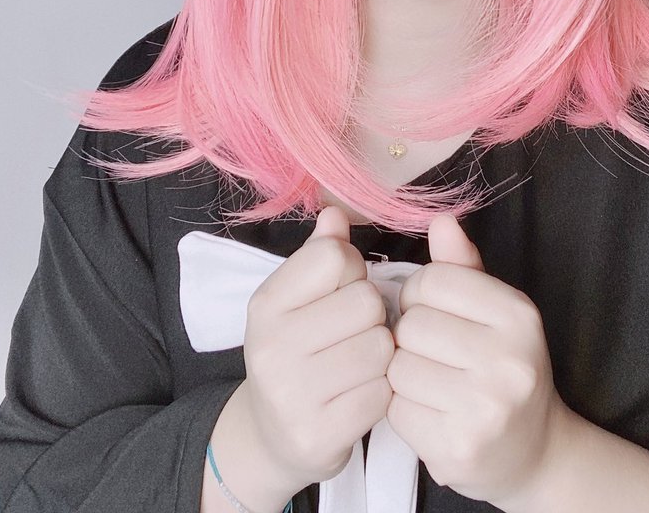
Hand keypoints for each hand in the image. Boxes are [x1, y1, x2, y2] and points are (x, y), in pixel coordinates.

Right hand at [234, 205, 394, 489]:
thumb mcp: (298, 298)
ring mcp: (292, 394)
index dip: (353, 271)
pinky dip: (381, 392)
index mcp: (266, 303)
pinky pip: (383, 393)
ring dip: (381, 355)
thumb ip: (320, 254)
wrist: (272, 436)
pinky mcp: (318, 435)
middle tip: (353, 333)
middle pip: (366, 301)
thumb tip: (335, 212)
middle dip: (373, 316)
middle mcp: (271, 345)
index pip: (335, 256)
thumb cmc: (297, 351)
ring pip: (380, 347)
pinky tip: (359, 394)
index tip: (341, 292)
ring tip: (358, 363)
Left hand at [385, 214, 567, 506]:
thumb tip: (441, 220)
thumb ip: (462, 266)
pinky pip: (396, 410)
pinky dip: (403, 410)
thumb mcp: (495, 311)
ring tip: (431, 383)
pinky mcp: (458, 449)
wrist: (534, 451)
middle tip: (432, 353)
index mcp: (518, 315)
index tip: (433, 312)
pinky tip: (429, 412)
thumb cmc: (504, 368)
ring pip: (398, 367)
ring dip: (402, 375)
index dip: (420, 294)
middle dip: (410, 337)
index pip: (433, 280)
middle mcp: (509, 361)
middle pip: (411, 325)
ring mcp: (485, 409)